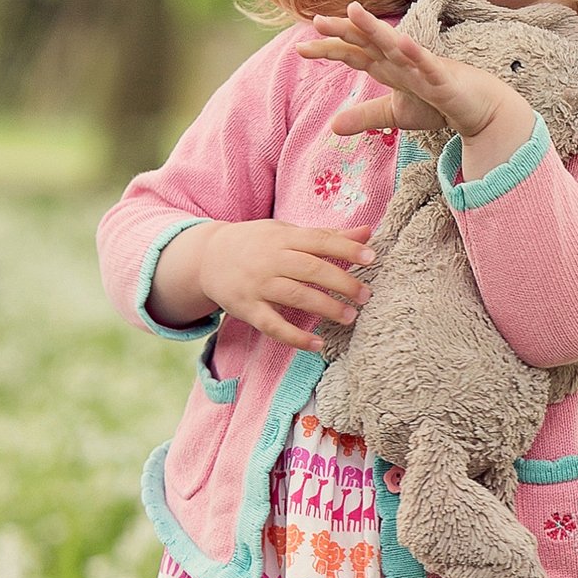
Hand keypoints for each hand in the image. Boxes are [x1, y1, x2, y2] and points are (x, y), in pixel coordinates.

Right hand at [195, 219, 376, 352]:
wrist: (206, 257)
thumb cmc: (258, 244)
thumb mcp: (288, 233)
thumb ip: (328, 236)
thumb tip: (367, 232)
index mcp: (283, 238)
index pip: (319, 241)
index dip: (346, 249)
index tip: (372, 257)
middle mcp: (270, 260)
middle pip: (311, 269)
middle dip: (342, 283)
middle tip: (366, 295)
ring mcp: (257, 285)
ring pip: (295, 296)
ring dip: (325, 307)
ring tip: (350, 317)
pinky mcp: (246, 309)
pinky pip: (272, 325)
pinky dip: (295, 337)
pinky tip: (317, 344)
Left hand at [295, 0, 522, 141]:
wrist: (478, 108)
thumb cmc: (438, 105)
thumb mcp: (395, 113)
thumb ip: (365, 116)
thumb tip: (332, 127)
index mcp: (388, 66)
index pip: (353, 53)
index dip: (328, 49)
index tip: (300, 48)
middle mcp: (401, 60)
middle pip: (367, 41)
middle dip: (343, 30)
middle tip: (316, 21)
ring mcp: (421, 66)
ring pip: (394, 44)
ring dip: (374, 28)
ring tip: (353, 11)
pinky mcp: (443, 77)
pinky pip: (427, 64)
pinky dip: (414, 53)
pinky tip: (401, 42)